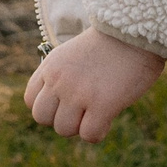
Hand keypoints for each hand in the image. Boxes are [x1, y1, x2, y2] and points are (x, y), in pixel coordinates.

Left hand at [25, 28, 166, 143]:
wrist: (136, 31)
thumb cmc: (111, 42)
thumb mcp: (72, 53)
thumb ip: (61, 76)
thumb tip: (61, 104)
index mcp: (51, 66)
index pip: (31, 100)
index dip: (49, 106)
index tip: (67, 102)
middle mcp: (59, 81)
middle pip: (42, 118)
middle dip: (61, 119)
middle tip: (82, 110)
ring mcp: (78, 94)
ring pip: (64, 130)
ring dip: (81, 126)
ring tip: (98, 111)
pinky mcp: (101, 105)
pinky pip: (89, 135)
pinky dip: (98, 132)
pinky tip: (108, 118)